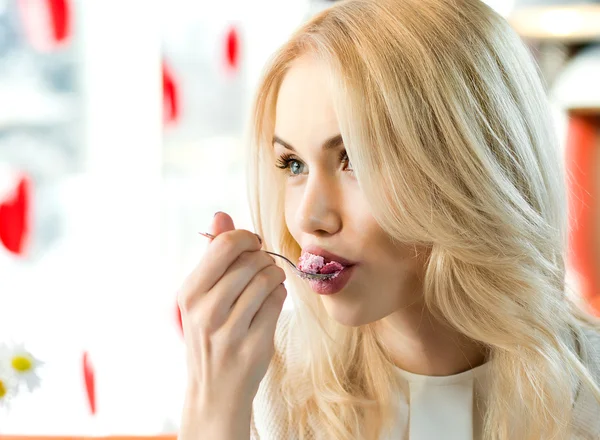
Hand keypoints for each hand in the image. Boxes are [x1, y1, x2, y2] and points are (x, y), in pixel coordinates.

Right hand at [178, 212, 286, 435]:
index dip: (248, 239)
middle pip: (251, 260)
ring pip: (268, 278)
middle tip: (260, 270)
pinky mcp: (253, 344)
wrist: (215, 390)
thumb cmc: (211, 334)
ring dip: (274, 277)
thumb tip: (220, 215)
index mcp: (189, 292)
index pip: (226, 245)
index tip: (252, 247)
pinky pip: (278, 301)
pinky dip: (279, 295)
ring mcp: (229, 330)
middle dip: (263, 259)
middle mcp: (205, 310)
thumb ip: (213, 253)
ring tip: (267, 286)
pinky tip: (270, 302)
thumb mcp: (202, 295)